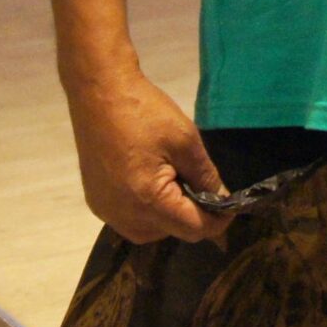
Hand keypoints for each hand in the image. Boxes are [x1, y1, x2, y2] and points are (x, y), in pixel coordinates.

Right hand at [64, 60, 232, 243]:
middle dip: (191, 215)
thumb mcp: (185, 140)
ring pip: (150, 230)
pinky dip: (147, 209)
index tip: (229, 205)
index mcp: (148, 202)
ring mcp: (106, 211)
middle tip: (197, 181)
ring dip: (168, 215)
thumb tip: (220, 200)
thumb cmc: (145, 113)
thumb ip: (206, 176)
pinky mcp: (96, 202)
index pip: (193, 229)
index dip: (217, 221)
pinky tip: (150, 181)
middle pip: (172, 233)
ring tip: (173, 179)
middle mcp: (124, 216)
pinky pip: (130, 219)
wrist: (99, 93)